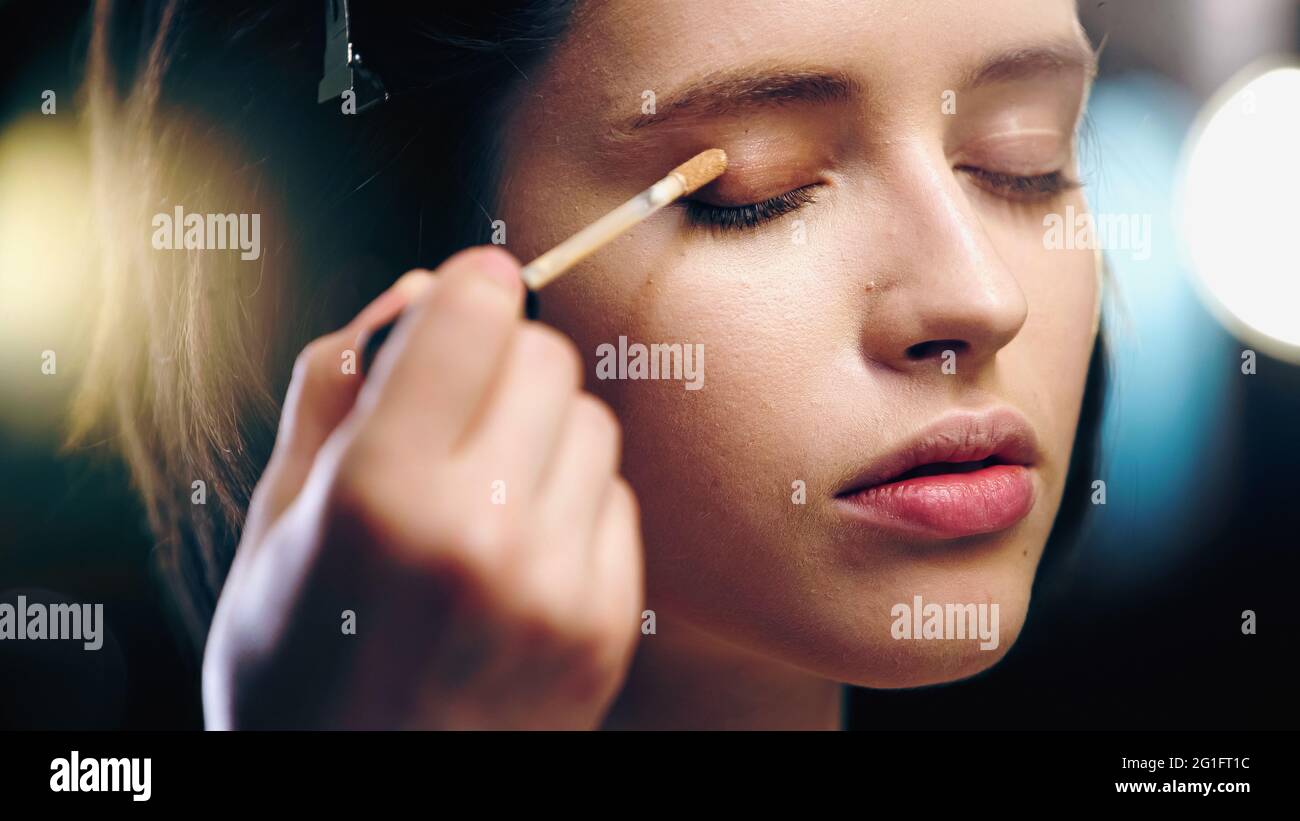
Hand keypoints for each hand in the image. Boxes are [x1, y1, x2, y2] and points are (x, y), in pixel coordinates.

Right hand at [203, 247, 643, 728]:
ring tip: (482, 498)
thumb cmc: (296, 661)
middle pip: (547, 357)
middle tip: (456, 416)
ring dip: (541, 433)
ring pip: (592, 422)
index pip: (473, 314)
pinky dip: (573, 503)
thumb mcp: (274, 520)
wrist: (365, 797)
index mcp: (379, 498)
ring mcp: (558, 587)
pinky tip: (518, 553)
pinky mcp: (609, 627)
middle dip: (502, 363)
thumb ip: (336, 386)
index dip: (470, 288)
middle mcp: (482, 536)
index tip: (465, 294)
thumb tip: (422, 288)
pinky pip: (616, 498)